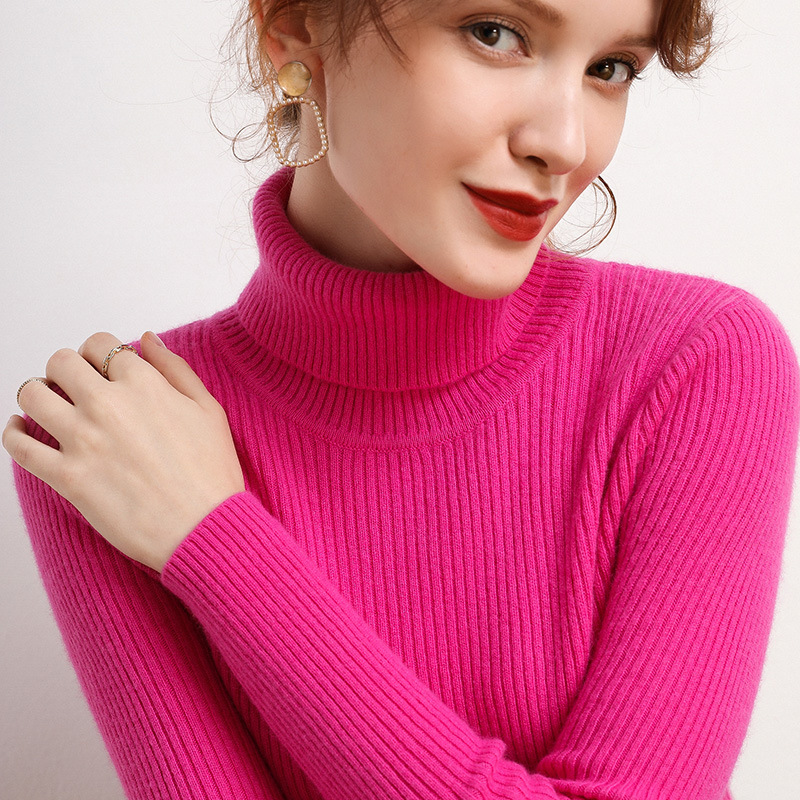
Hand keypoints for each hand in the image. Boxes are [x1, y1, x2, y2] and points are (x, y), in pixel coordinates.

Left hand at [3, 331, 245, 571]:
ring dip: (37, 394)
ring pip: (32, 395)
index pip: (100, 345)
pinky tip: (22, 431)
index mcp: (144, 384)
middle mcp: (108, 405)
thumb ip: (176, 369)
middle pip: (60, 362)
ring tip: (48, 405)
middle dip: (66, 369)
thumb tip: (147, 339)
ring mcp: (83, 440)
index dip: (99, 353)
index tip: (102, 369)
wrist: (204, 528)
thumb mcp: (209, 410)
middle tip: (74, 385)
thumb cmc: (212, 474)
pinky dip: (14, 433)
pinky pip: (20, 446)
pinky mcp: (67, 477)